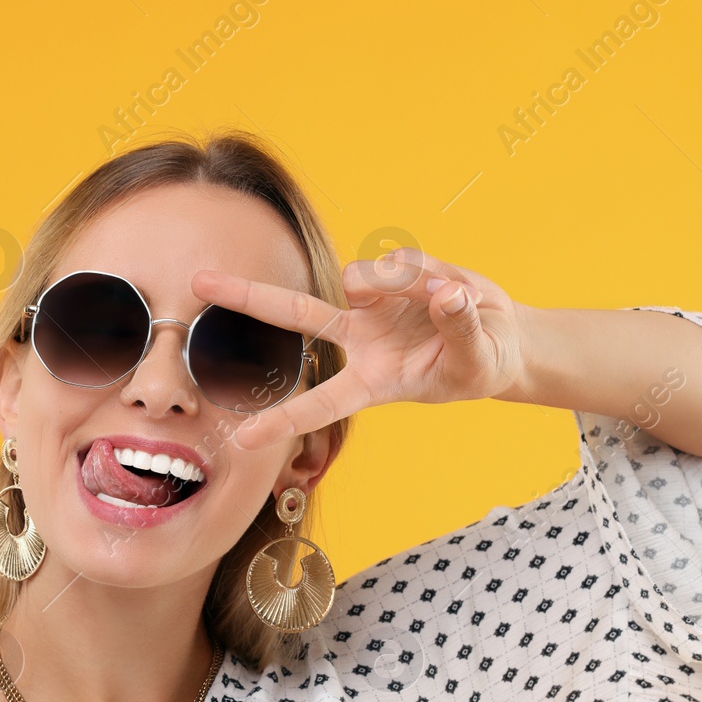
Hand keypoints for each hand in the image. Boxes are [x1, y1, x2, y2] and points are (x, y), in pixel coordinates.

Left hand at [191, 248, 530, 448]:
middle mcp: (360, 339)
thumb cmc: (480, 364)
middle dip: (247, 296)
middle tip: (198, 282)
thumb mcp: (477, 360)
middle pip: (295, 314)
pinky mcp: (396, 274)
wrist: (503, 339)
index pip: (321, 403)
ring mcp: (374, 304)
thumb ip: (458, 328)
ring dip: (403, 282)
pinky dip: (429, 272)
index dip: (284, 420)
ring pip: (363, 277)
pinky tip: (452, 288)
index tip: (242, 440)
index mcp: (372, 382)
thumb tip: (445, 293)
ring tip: (450, 299)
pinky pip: (401, 260)